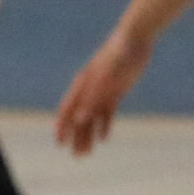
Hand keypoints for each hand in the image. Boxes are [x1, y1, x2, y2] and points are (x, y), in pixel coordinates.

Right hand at [55, 26, 151, 155]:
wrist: (134, 37)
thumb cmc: (118, 53)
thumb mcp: (106, 76)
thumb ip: (92, 98)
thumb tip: (80, 119)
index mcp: (82, 85)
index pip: (67, 109)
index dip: (62, 126)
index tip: (59, 142)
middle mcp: (89, 89)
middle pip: (79, 118)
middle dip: (76, 137)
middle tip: (77, 157)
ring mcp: (102, 90)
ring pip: (92, 118)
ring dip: (88, 135)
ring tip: (86, 153)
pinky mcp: (116, 90)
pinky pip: (107, 112)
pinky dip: (104, 125)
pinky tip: (103, 138)